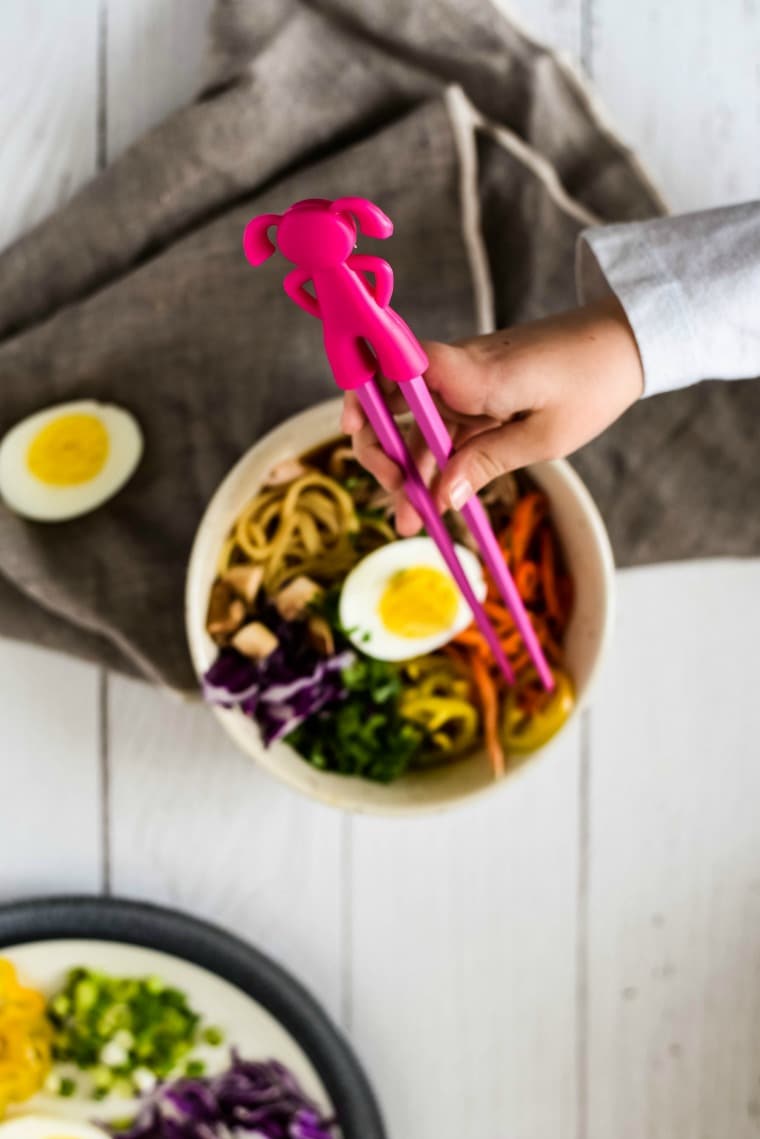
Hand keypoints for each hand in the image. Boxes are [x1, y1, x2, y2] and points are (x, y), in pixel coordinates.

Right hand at [341, 295, 643, 534]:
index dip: (361, 391)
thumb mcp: (543, 437)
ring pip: (413, 425)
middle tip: (397, 495)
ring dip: (405, 470)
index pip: (393, 366)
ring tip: (410, 522)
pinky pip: (440, 428)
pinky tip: (432, 499)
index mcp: (470, 372)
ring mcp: (462, 383)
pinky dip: (432, 462)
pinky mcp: (474, 395)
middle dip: (380, 450)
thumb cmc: (590, 382)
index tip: (351, 428)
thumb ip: (487, 462)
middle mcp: (455, 371)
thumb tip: (441, 497)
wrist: (623, 344)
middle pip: (388, 401)